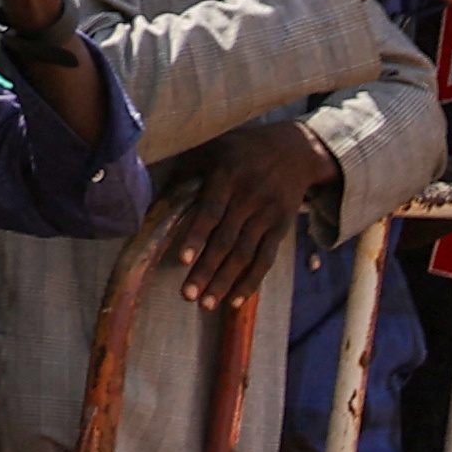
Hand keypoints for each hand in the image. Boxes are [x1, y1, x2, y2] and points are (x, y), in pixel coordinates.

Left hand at [167, 119, 334, 302]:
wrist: (295, 150)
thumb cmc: (241, 149)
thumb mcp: (212, 148)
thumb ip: (187, 171)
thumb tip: (156, 196)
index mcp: (227, 178)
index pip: (210, 212)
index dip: (197, 236)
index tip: (182, 259)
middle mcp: (249, 199)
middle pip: (226, 241)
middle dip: (207, 270)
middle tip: (188, 295)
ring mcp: (267, 215)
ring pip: (245, 255)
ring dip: (225, 282)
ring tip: (207, 303)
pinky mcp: (280, 228)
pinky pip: (265, 259)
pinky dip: (252, 281)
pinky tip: (236, 300)